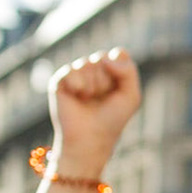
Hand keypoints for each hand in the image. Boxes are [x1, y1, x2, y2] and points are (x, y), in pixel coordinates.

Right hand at [48, 49, 140, 172]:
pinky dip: (78, 85)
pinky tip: (77, 97)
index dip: (120, 71)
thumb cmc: (112, 119)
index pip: (118, 54)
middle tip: (102, 98)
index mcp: (111, 69)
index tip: (118, 89)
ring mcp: (76, 73)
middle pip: (103, 58)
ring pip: (87, 64)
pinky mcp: (60, 80)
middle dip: (106, 81)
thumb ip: (128, 70)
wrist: (91, 138)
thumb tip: (104, 59)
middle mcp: (93, 68)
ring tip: (89, 100)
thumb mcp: (131, 95)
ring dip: (93, 86)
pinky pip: (71, 70)